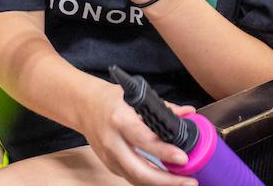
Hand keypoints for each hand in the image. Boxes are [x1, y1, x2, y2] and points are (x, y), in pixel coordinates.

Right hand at [76, 82, 196, 185]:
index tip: (183, 157)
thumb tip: (188, 112)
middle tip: (189, 181)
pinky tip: (164, 180)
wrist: (83, 106)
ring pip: (136, 179)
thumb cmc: (109, 99)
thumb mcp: (136, 96)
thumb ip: (163, 107)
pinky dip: (149, 181)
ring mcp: (109, 157)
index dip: (164, 151)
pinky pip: (131, 178)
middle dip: (167, 181)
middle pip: (140, 170)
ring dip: (160, 185)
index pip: (144, 140)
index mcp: (120, 120)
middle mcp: (113, 142)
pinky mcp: (109, 165)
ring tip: (182, 183)